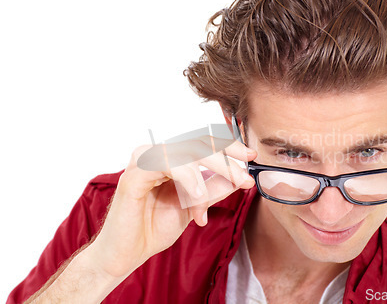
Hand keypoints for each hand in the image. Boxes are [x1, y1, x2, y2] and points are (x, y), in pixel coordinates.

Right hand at [88, 137, 256, 278]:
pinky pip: (166, 164)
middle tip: (243, 179)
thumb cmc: (155, 227)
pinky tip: (196, 196)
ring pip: (185, 152)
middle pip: (198, 143)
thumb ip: (214, 189)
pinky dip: (187, 178)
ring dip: (204, 178)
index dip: (228, 146)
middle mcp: (156, 154)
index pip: (203, 142)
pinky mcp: (133, 175)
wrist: (126, 254)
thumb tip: (241, 177)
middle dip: (226, 162)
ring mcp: (143, 161)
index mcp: (170, 159)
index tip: (251, 156)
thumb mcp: (194, 206)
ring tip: (206, 203)